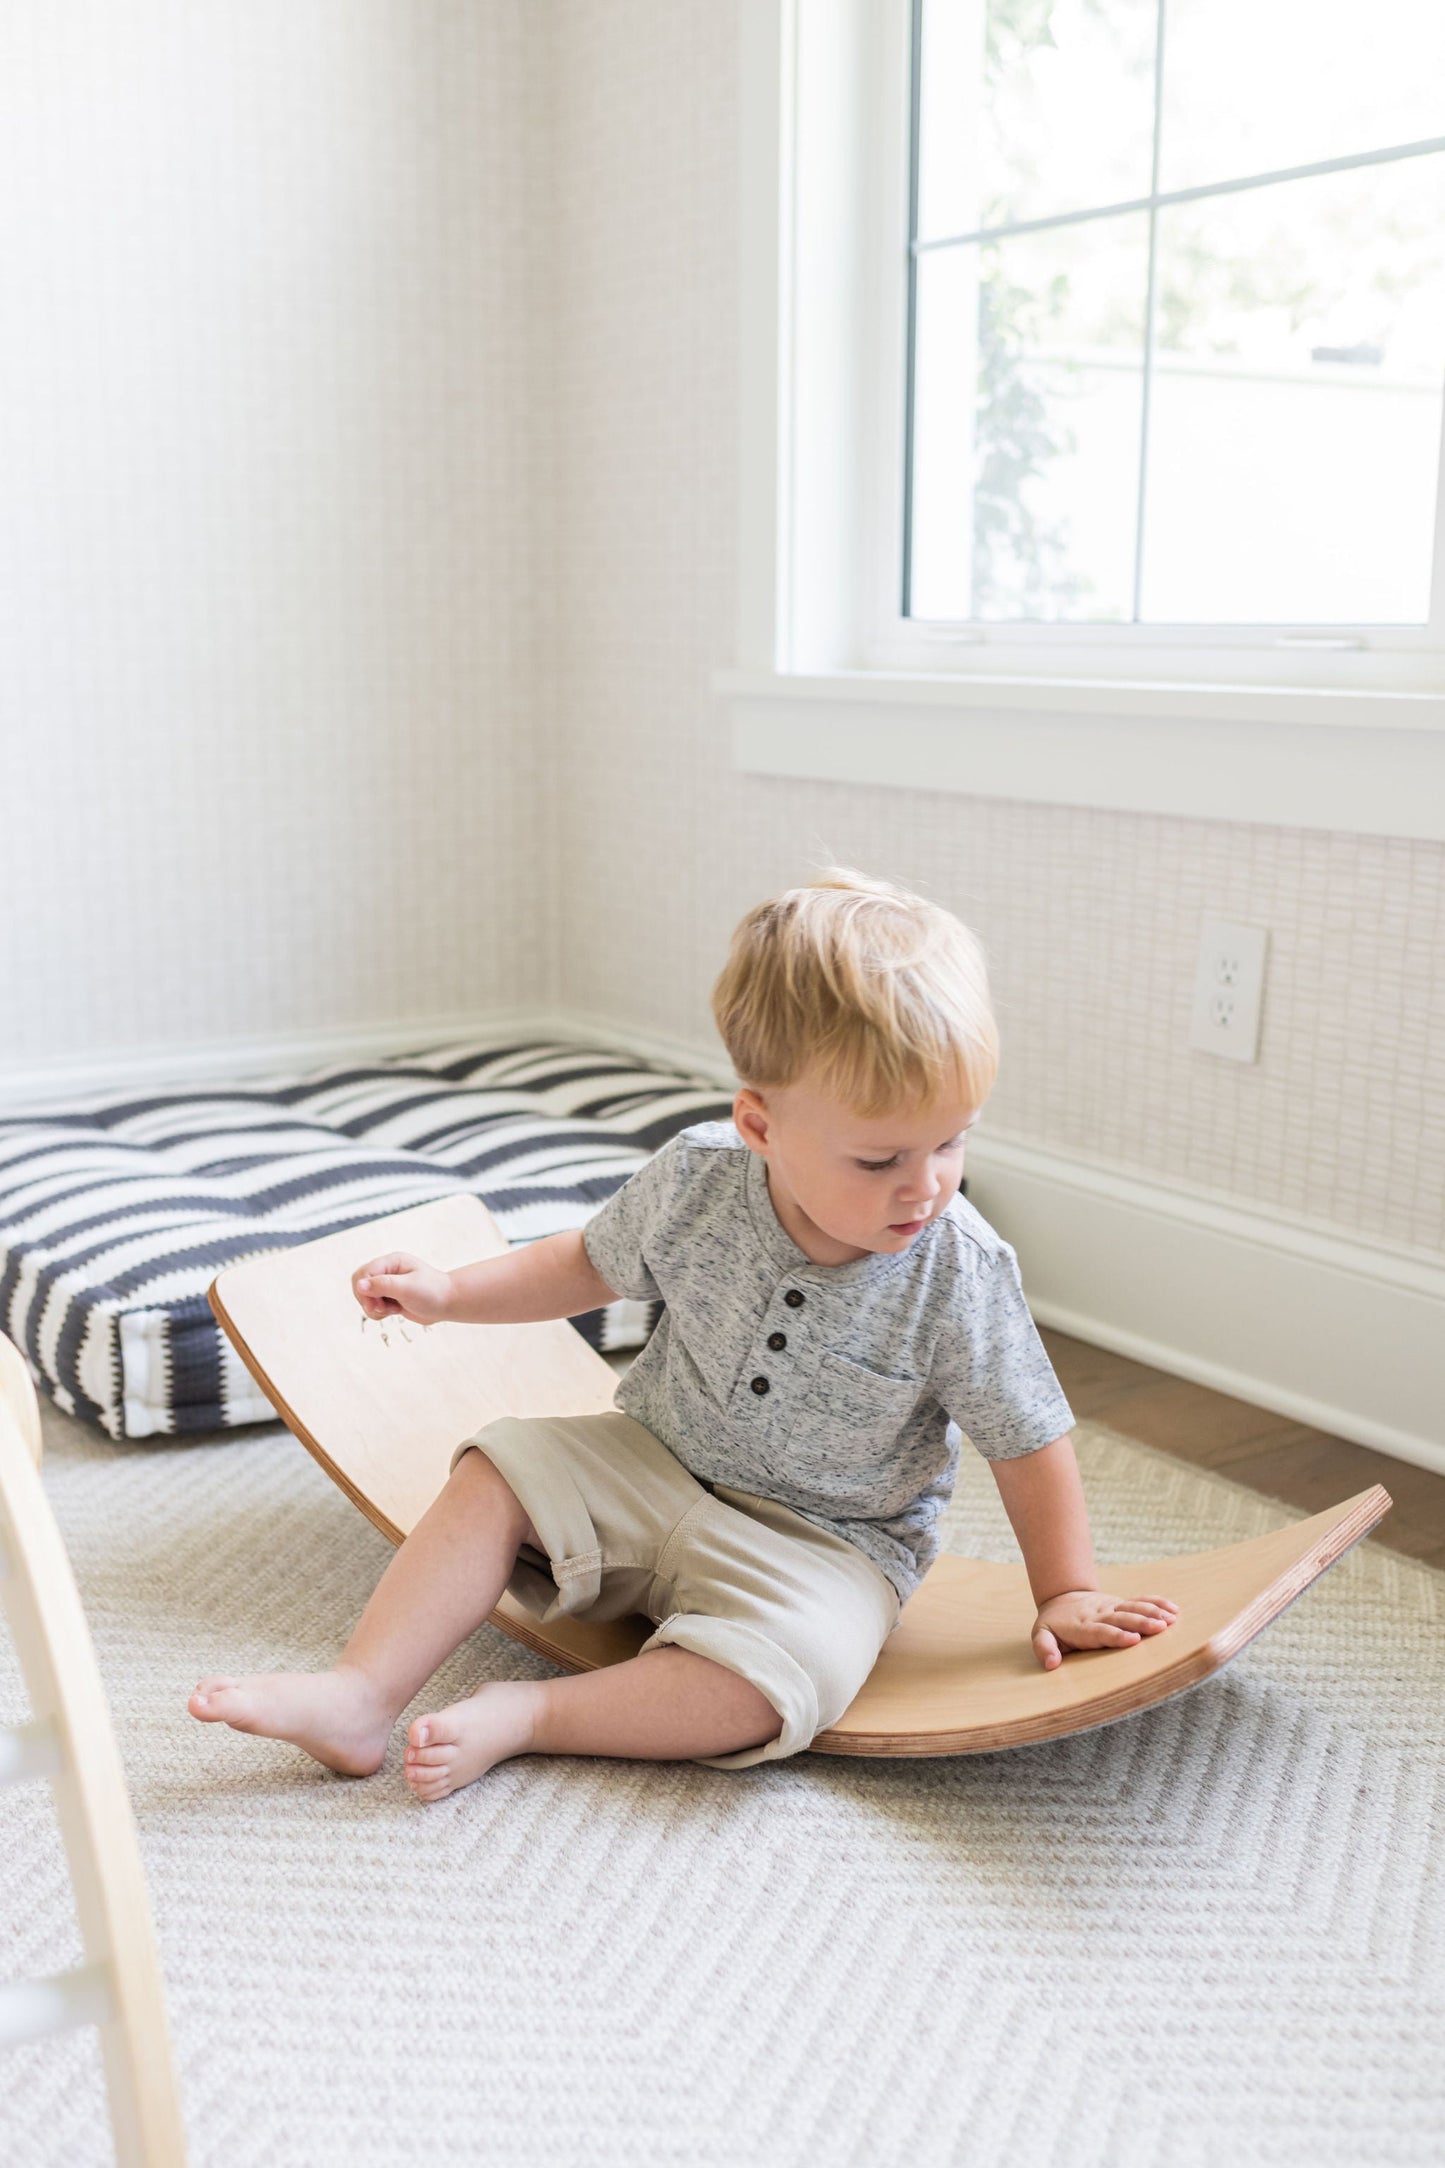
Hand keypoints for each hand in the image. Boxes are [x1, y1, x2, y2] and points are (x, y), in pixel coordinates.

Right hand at [352, 1252, 453, 1325]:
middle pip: (360, 1284)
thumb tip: (359, 1285)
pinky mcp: (390, 1297)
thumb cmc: (433, 1292)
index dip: (364, 1290)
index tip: (376, 1304)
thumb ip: (383, 1285)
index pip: (364, 1273)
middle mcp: (388, 1271)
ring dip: (374, 1308)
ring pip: (365, 1297)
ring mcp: (388, 1284)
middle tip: (382, 1309)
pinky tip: (394, 1312)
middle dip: (367, 1300)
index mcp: (392, 1261)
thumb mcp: (408, 1287)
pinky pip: (373, 1305)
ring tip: (391, 1310)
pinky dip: (379, 1312)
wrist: (448, 1303)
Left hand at [1031, 1589, 1178, 1671]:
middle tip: (1160, 1628)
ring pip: (1134, 1607)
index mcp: (1083, 1627)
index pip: (1101, 1631)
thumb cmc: (1053, 1624)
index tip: (1133, 1640)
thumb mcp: (1041, 1635)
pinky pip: (1141, 1601)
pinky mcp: (1121, 1604)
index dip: (1117, 1635)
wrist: (1062, 1597)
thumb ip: (1044, 1648)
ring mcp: (1112, 1608)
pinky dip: (1157, 1603)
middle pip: (1123, 1618)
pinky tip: (1174, 1610)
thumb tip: (1051, 1664)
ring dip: (1153, 1612)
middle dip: (1141, 1622)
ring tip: (1171, 1620)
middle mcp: (1100, 1615)